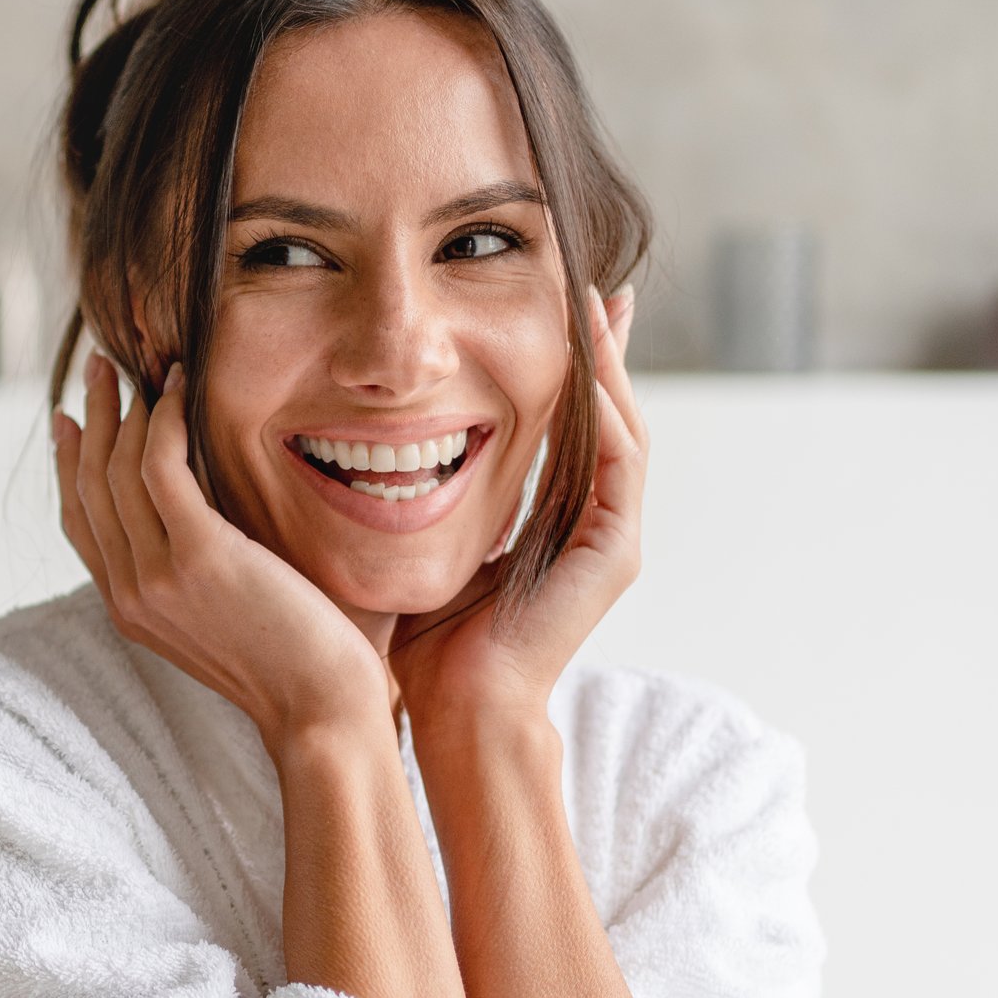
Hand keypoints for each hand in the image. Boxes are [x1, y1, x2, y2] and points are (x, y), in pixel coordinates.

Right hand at [53, 352, 392, 751]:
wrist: (321, 709)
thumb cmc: (295, 664)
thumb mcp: (221, 617)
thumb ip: (193, 573)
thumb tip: (200, 516)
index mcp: (129, 610)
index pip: (80, 522)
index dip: (70, 464)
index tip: (72, 418)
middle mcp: (130, 594)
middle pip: (89, 486)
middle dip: (90, 417)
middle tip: (98, 368)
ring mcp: (157, 577)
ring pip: (117, 469)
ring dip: (124, 406)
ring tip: (138, 367)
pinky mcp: (197, 555)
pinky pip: (161, 464)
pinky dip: (165, 417)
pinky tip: (180, 388)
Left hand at [389, 282, 644, 743]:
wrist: (455, 712)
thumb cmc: (424, 643)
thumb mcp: (424, 541)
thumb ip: (424, 495)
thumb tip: (375, 442)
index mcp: (552, 521)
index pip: (567, 424)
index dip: (565, 366)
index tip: (555, 304)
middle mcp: (593, 524)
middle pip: (607, 415)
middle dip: (603, 350)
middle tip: (597, 284)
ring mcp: (612, 539)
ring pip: (622, 428)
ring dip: (608, 367)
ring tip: (595, 305)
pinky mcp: (615, 553)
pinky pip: (617, 465)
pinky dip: (602, 413)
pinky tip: (583, 369)